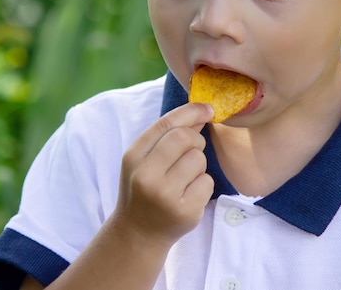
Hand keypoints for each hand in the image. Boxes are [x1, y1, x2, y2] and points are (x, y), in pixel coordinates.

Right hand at [112, 103, 214, 248]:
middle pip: (184, 138)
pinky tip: (188, 195)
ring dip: (198, 165)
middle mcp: (146, 176)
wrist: (138, 232)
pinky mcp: (185, 212)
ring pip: (198, 159)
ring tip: (184, 178)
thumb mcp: (145, 159)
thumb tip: (202, 110)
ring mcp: (165, 196)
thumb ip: (169, 135)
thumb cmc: (144, 188)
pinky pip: (207, 182)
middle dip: (195, 139)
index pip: (165, 124)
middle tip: (192, 151)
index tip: (208, 108)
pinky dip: (203, 185)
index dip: (190, 111)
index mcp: (133, 157)